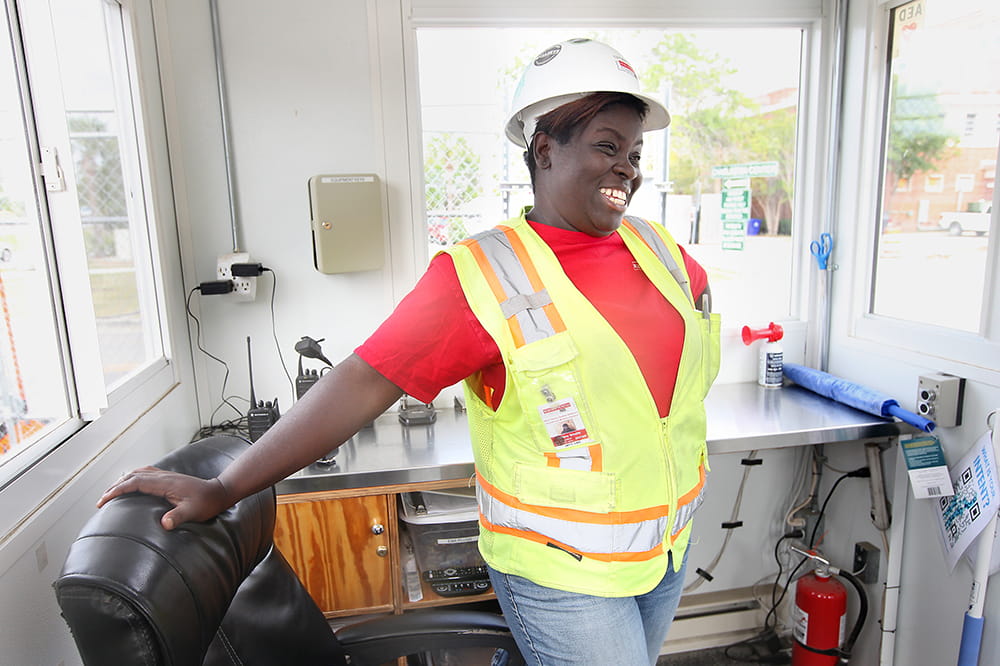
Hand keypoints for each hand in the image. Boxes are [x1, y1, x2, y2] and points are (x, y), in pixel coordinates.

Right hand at [98, 466, 232, 529]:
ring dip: (123, 481)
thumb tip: (164, 524)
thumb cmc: (207, 503)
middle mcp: (163, 476)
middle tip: (101, 500)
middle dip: (115, 486)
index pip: (135, 482)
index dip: (117, 490)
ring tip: (111, 493)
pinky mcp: (169, 478)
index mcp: (165, 483)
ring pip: (138, 472)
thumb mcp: (193, 512)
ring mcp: (166, 475)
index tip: (104, 500)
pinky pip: (146, 473)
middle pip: (133, 475)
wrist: (219, 492)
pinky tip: (131, 485)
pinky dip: (133, 478)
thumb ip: (178, 517)